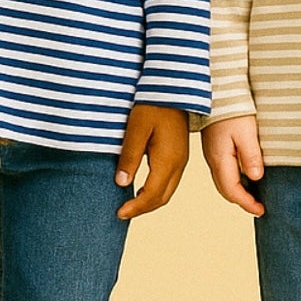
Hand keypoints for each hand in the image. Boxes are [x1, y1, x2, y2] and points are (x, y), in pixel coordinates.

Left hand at [115, 103, 188, 218]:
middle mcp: (178, 164)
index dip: (136, 207)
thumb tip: (121, 183)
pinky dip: (156, 190)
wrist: (173, 87)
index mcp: (168, 160)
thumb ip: (129, 157)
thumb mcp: (136, 129)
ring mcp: (181, 159)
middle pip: (162, 197)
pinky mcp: (179, 154)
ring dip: (150, 201)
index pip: (152, 195)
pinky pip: (169, 181)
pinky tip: (142, 188)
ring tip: (130, 204)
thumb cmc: (153, 104)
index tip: (119, 213)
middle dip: (143, 208)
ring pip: (167, 191)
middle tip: (122, 212)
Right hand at [201, 114, 264, 215]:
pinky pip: (223, 171)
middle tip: (259, 207)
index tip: (261, 210)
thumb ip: (251, 156)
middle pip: (226, 190)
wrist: (216, 91)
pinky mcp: (214, 147)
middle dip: (242, 201)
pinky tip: (245, 177)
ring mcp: (212, 154)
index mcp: (220, 159)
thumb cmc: (231, 109)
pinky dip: (234, 180)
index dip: (247, 203)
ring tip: (254, 195)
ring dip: (237, 191)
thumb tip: (255, 178)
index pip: (232, 191)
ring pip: (223, 181)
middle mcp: (213, 160)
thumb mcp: (246, 132)